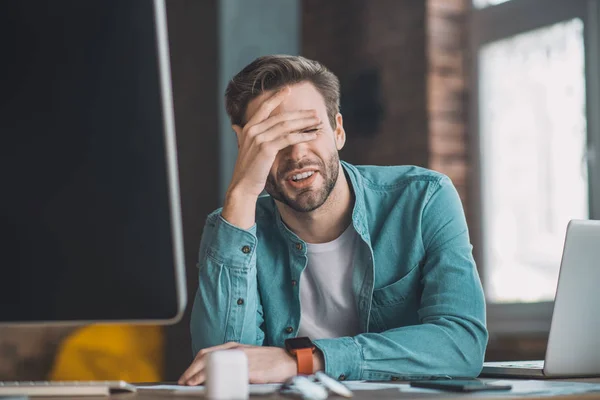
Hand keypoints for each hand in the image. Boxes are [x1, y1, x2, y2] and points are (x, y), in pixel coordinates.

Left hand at [178, 342, 296, 384]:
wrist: (289, 361)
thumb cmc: (268, 360)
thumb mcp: (247, 355)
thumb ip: (231, 359)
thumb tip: (212, 372)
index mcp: (233, 347)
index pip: (206, 353)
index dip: (193, 365)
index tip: (185, 376)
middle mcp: (236, 351)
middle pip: (207, 359)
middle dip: (192, 371)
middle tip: (184, 383)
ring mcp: (244, 360)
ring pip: (216, 366)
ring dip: (201, 377)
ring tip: (193, 386)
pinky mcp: (252, 371)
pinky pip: (232, 377)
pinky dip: (220, 382)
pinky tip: (215, 389)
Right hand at [222, 87, 321, 228]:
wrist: (242, 185)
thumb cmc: (247, 169)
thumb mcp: (243, 148)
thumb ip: (242, 135)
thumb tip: (236, 127)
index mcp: (247, 128)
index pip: (264, 108)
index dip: (276, 97)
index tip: (288, 89)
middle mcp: (252, 130)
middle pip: (280, 116)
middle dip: (299, 113)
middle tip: (314, 111)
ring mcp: (259, 138)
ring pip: (286, 125)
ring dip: (304, 122)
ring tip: (317, 121)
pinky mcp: (267, 148)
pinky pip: (289, 138)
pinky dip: (302, 135)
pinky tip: (313, 135)